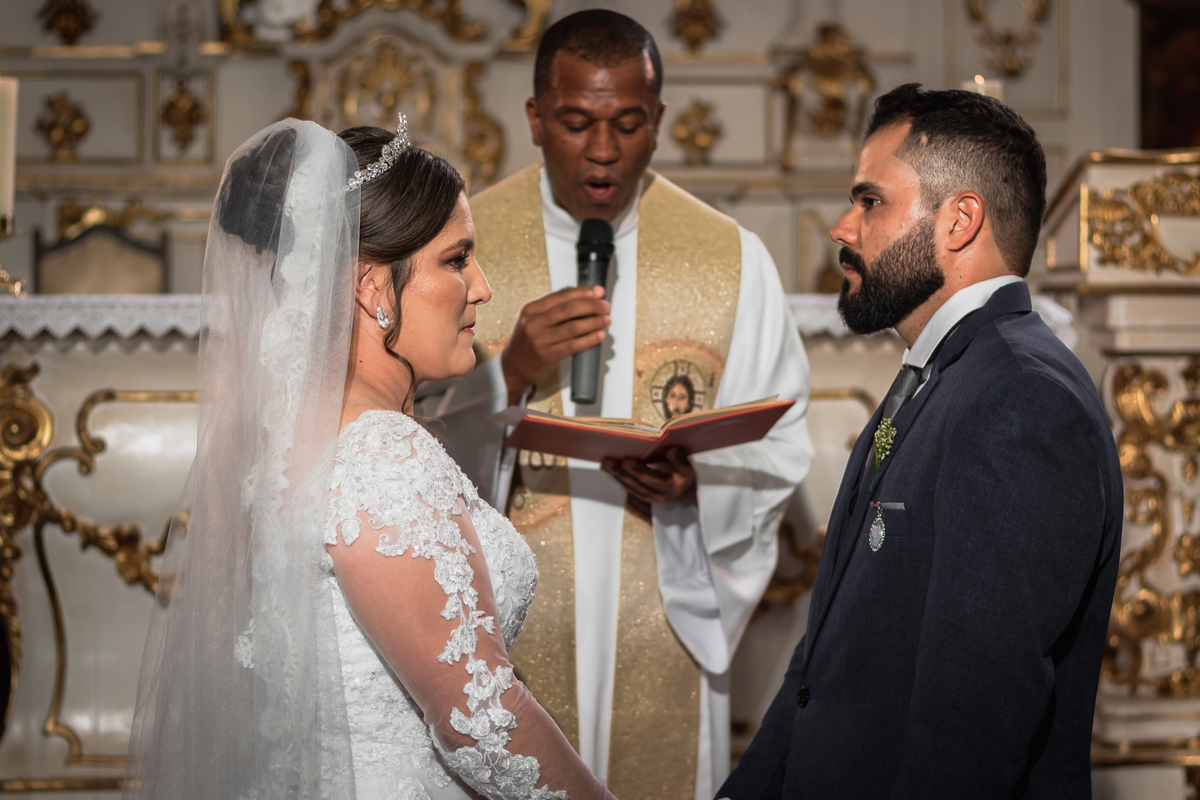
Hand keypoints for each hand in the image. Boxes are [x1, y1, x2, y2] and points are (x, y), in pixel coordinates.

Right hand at [501, 286, 610, 405]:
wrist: (513, 368)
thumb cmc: (527, 343)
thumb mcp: (533, 321)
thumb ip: (552, 310)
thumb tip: (583, 299)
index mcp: (531, 310)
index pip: (561, 296)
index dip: (583, 292)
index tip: (599, 292)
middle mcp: (534, 323)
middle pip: (569, 309)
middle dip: (592, 306)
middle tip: (605, 307)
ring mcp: (540, 339)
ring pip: (573, 327)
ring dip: (594, 322)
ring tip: (606, 320)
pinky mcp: (548, 355)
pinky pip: (574, 345)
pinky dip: (589, 339)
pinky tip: (599, 335)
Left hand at [602, 447, 696, 504]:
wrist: (679, 484)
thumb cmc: (677, 463)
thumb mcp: (681, 456)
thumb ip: (675, 452)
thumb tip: (666, 447)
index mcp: (685, 473)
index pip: (681, 463)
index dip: (676, 457)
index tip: (670, 450)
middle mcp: (672, 488)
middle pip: (654, 480)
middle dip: (638, 471)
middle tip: (625, 462)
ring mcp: (658, 496)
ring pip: (638, 486)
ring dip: (621, 475)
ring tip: (607, 463)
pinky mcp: (646, 497)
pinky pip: (631, 488)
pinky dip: (619, 478)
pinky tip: (608, 469)